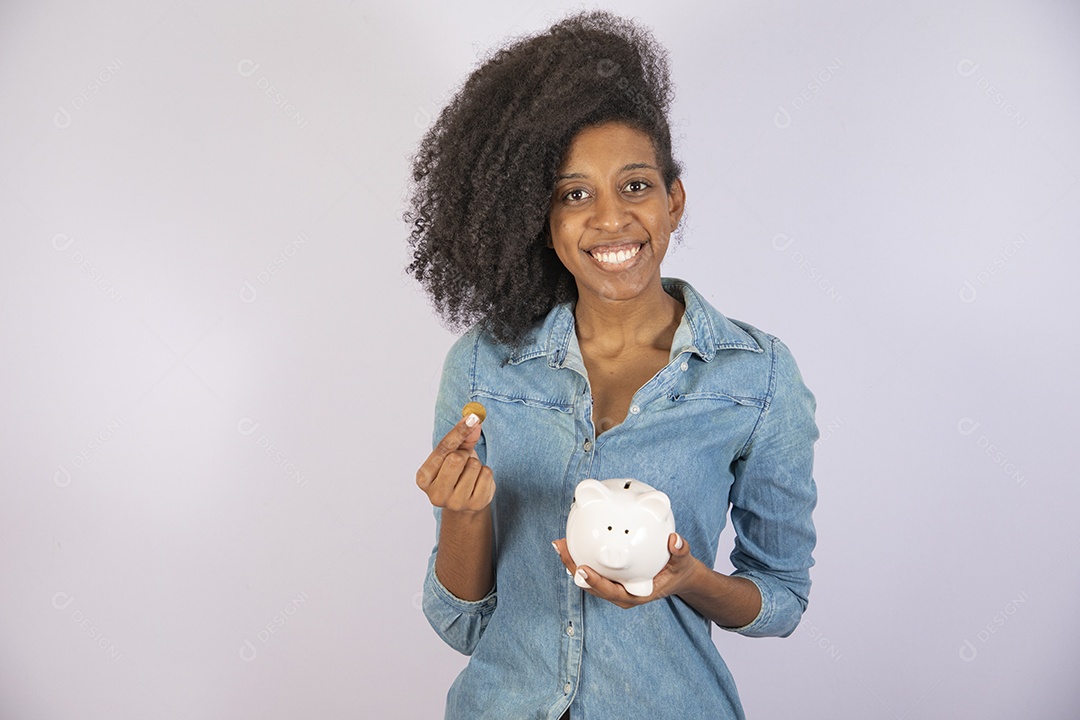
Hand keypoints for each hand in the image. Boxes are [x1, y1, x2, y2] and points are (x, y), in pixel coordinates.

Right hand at [415, 413, 494, 512]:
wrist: (464, 504)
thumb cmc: (455, 473)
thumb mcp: (453, 454)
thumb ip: (462, 438)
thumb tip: (474, 420)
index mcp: (424, 478)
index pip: (442, 449)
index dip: (458, 431)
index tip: (472, 417)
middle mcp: (436, 494)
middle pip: (456, 458)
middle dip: (464, 453)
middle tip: (462, 460)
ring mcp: (456, 502)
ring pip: (474, 466)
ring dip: (475, 464)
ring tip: (469, 473)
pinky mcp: (475, 505)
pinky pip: (487, 475)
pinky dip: (485, 473)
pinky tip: (478, 482)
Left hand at [551, 533, 702, 608]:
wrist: (676, 576)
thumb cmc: (677, 571)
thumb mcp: (683, 562)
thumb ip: (680, 551)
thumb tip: (676, 539)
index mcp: (636, 594)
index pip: (611, 591)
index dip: (595, 583)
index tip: (582, 570)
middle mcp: (621, 594)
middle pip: (591, 585)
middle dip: (574, 569)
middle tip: (562, 548)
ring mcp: (614, 587)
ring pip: (586, 578)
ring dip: (572, 562)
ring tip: (560, 543)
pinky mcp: (609, 578)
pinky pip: (591, 568)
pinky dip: (580, 556)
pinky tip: (570, 540)